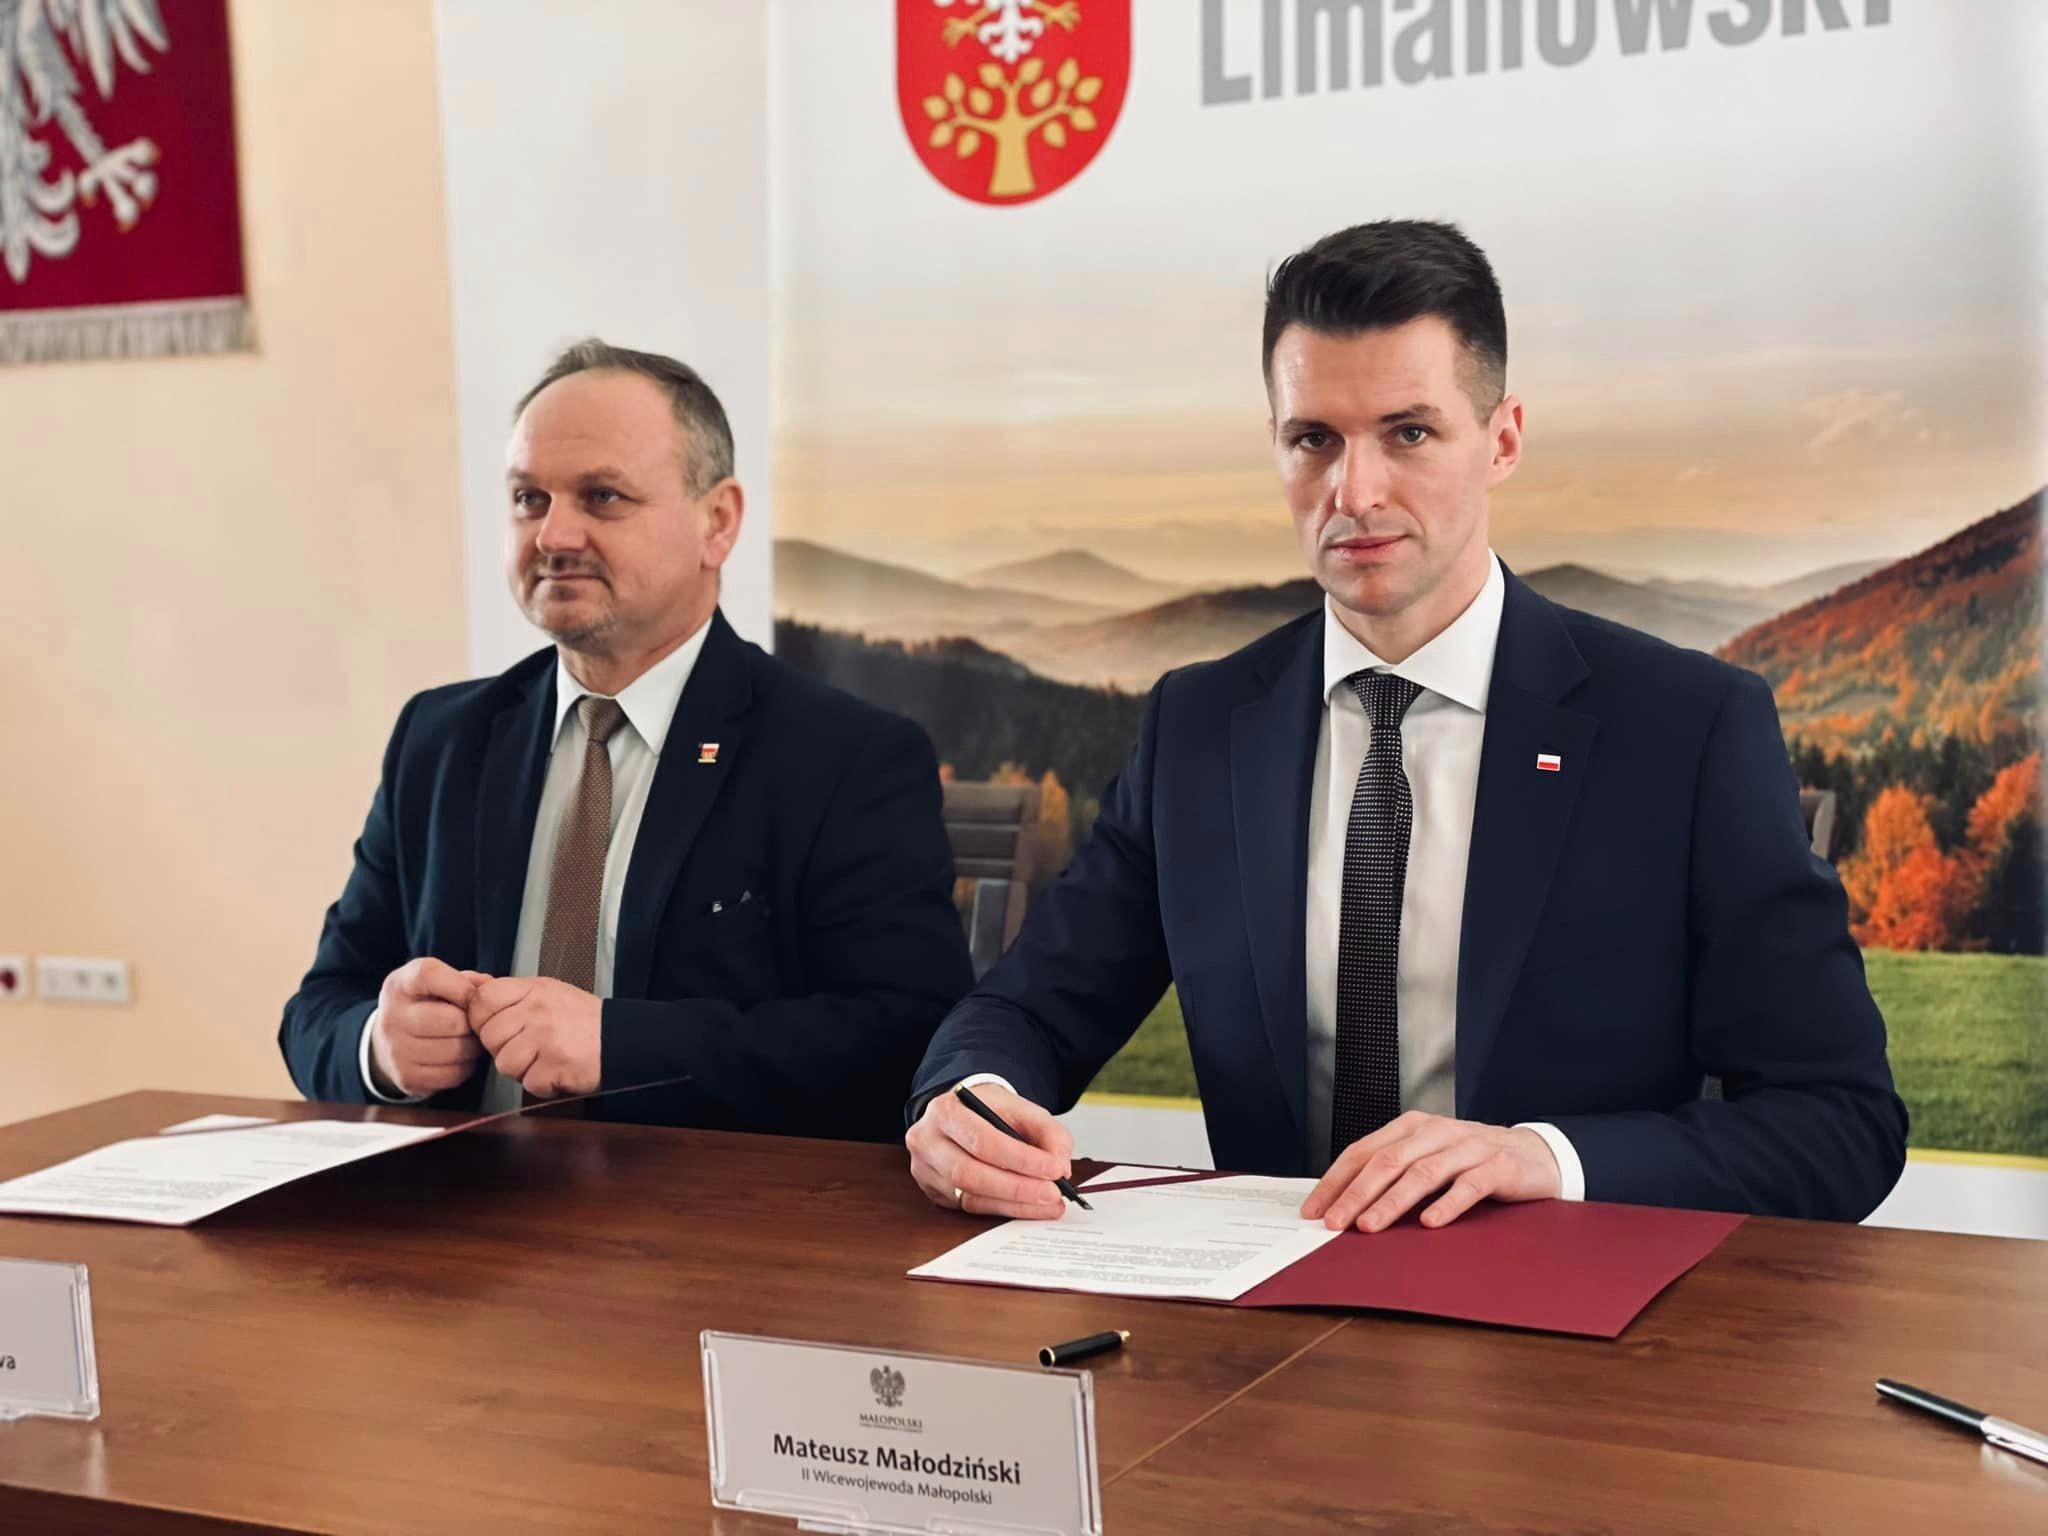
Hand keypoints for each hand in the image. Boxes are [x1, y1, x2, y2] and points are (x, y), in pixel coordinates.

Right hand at [370, 958, 488, 1096]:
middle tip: (478, 1023)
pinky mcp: (407, 1077)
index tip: (473, 995)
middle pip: (453, 1021)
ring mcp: (396, 1050)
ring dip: (474, 1046)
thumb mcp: (437, 982)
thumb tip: (492, 990)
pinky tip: (460, 1057)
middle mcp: (392, 1016)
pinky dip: (465, 1066)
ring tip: (471, 1039)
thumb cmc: (424, 1005)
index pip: (431, 975)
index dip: (462, 986)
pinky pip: (453, 1074)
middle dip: (474, 1023)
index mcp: (400, 985)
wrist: (388, 1040)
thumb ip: (465, 980)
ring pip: (457, 1051)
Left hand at [466, 976, 601, 1098]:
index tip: (502, 1025)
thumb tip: (466, 981)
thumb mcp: (544, 992)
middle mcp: (537, 1010)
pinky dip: (542, 1083)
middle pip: (490, 1037)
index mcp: (532, 989)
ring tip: (545, 1058)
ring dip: (523, 1068)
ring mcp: (546, 1039)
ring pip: (505, 1064)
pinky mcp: (555, 1066)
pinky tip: (557, 1070)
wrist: (621, 1039)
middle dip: (505, 1047)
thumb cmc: (580, 1019)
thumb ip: (504, 990)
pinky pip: (528, 1083)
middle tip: (531, 1045)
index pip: (482, 1000)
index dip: (483, 1018)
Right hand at [906, 1083, 1072, 1219]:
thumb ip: (1048, 1132)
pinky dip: (1004, 1209)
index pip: (982, 1140)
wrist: (963, 1113)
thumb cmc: (988, 1110)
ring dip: (1014, 1204)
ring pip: (970, 1197)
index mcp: (945, 1110)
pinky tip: (1028, 1208)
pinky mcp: (935, 1192)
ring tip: (1048, 1204)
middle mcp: (927, 1141)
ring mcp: (927, 1170)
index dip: (1021, 1159)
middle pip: (970, 1173)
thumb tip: (1061, 1165)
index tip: (1054, 1169)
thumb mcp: (1021, 1108)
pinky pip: (971, 1207)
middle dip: (1017, 1188)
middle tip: (1053, 1194)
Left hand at [1301, 1112, 1560, 1231]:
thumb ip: (1393, 1174)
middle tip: (1335, 1222)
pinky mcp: (1497, 1166)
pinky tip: (1431, 1222)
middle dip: (1356, 1194)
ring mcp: (1467, 1147)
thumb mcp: (1428, 1158)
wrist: (1533, 1154)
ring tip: (1370, 1226)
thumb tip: (1345, 1205)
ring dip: (1393, 1201)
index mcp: (1411, 1127)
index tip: (1314, 1209)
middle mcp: (1436, 1132)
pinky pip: (1469, 1185)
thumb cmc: (1470, 1160)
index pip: (1364, 1151)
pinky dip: (1447, 1203)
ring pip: (1423, 1173)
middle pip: (1388, 1161)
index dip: (1336, 1180)